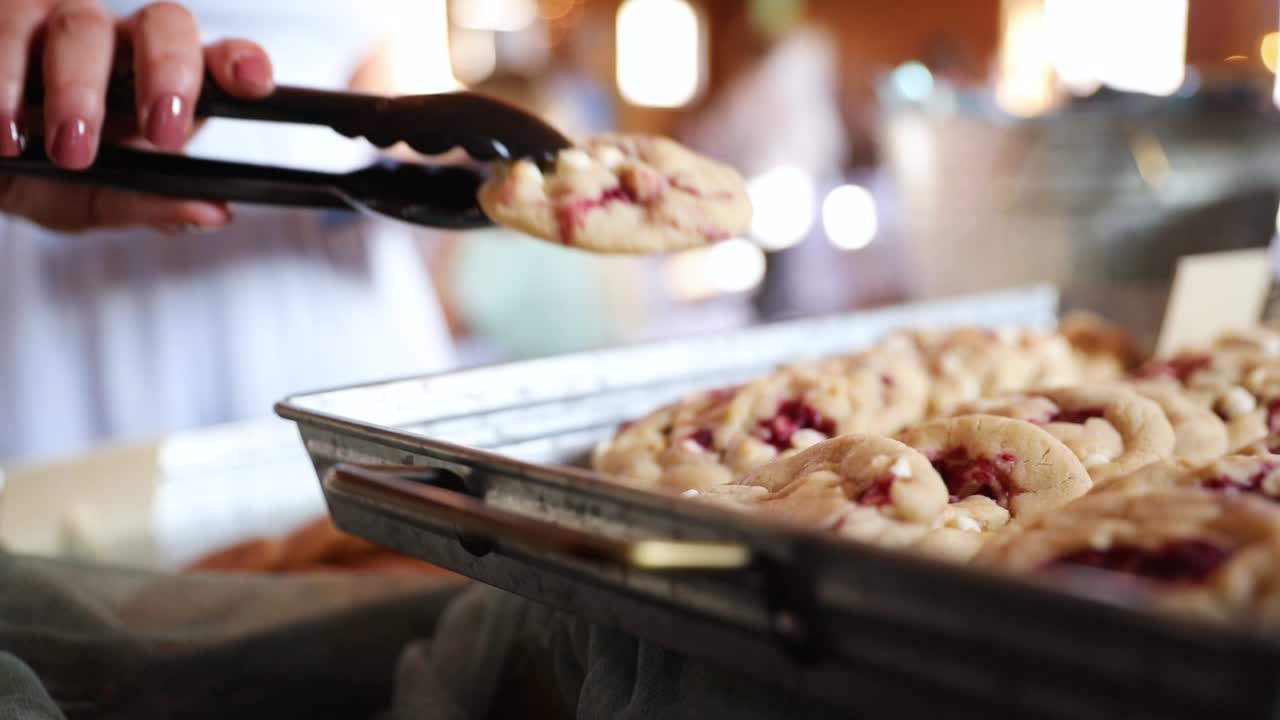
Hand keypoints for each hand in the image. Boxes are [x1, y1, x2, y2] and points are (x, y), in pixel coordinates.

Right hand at [0, 0, 274, 231]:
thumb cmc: (43, 175)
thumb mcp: (94, 201)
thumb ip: (151, 206)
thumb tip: (214, 213)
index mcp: (162, 83)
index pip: (218, 58)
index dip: (240, 63)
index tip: (254, 85)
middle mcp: (118, 43)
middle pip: (163, 23)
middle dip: (167, 72)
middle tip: (161, 133)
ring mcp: (56, 21)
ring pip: (80, 24)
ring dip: (78, 88)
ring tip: (68, 150)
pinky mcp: (1, 21)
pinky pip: (4, 30)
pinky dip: (4, 82)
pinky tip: (6, 132)